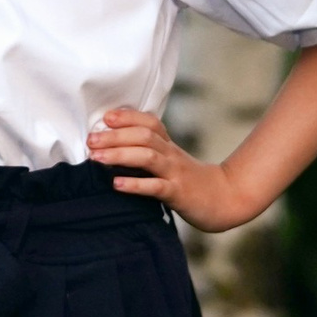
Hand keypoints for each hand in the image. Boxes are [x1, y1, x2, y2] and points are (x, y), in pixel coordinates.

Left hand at [87, 108, 264, 232]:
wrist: (225, 199)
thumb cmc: (189, 179)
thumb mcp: (170, 160)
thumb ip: (147, 150)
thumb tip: (108, 145)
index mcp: (168, 145)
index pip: (149, 122)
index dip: (127, 117)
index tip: (105, 118)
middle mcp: (171, 154)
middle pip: (144, 137)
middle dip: (115, 136)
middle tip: (91, 140)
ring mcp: (175, 173)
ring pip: (148, 157)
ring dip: (119, 155)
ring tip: (96, 158)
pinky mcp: (178, 193)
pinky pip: (156, 186)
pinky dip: (135, 185)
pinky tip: (117, 184)